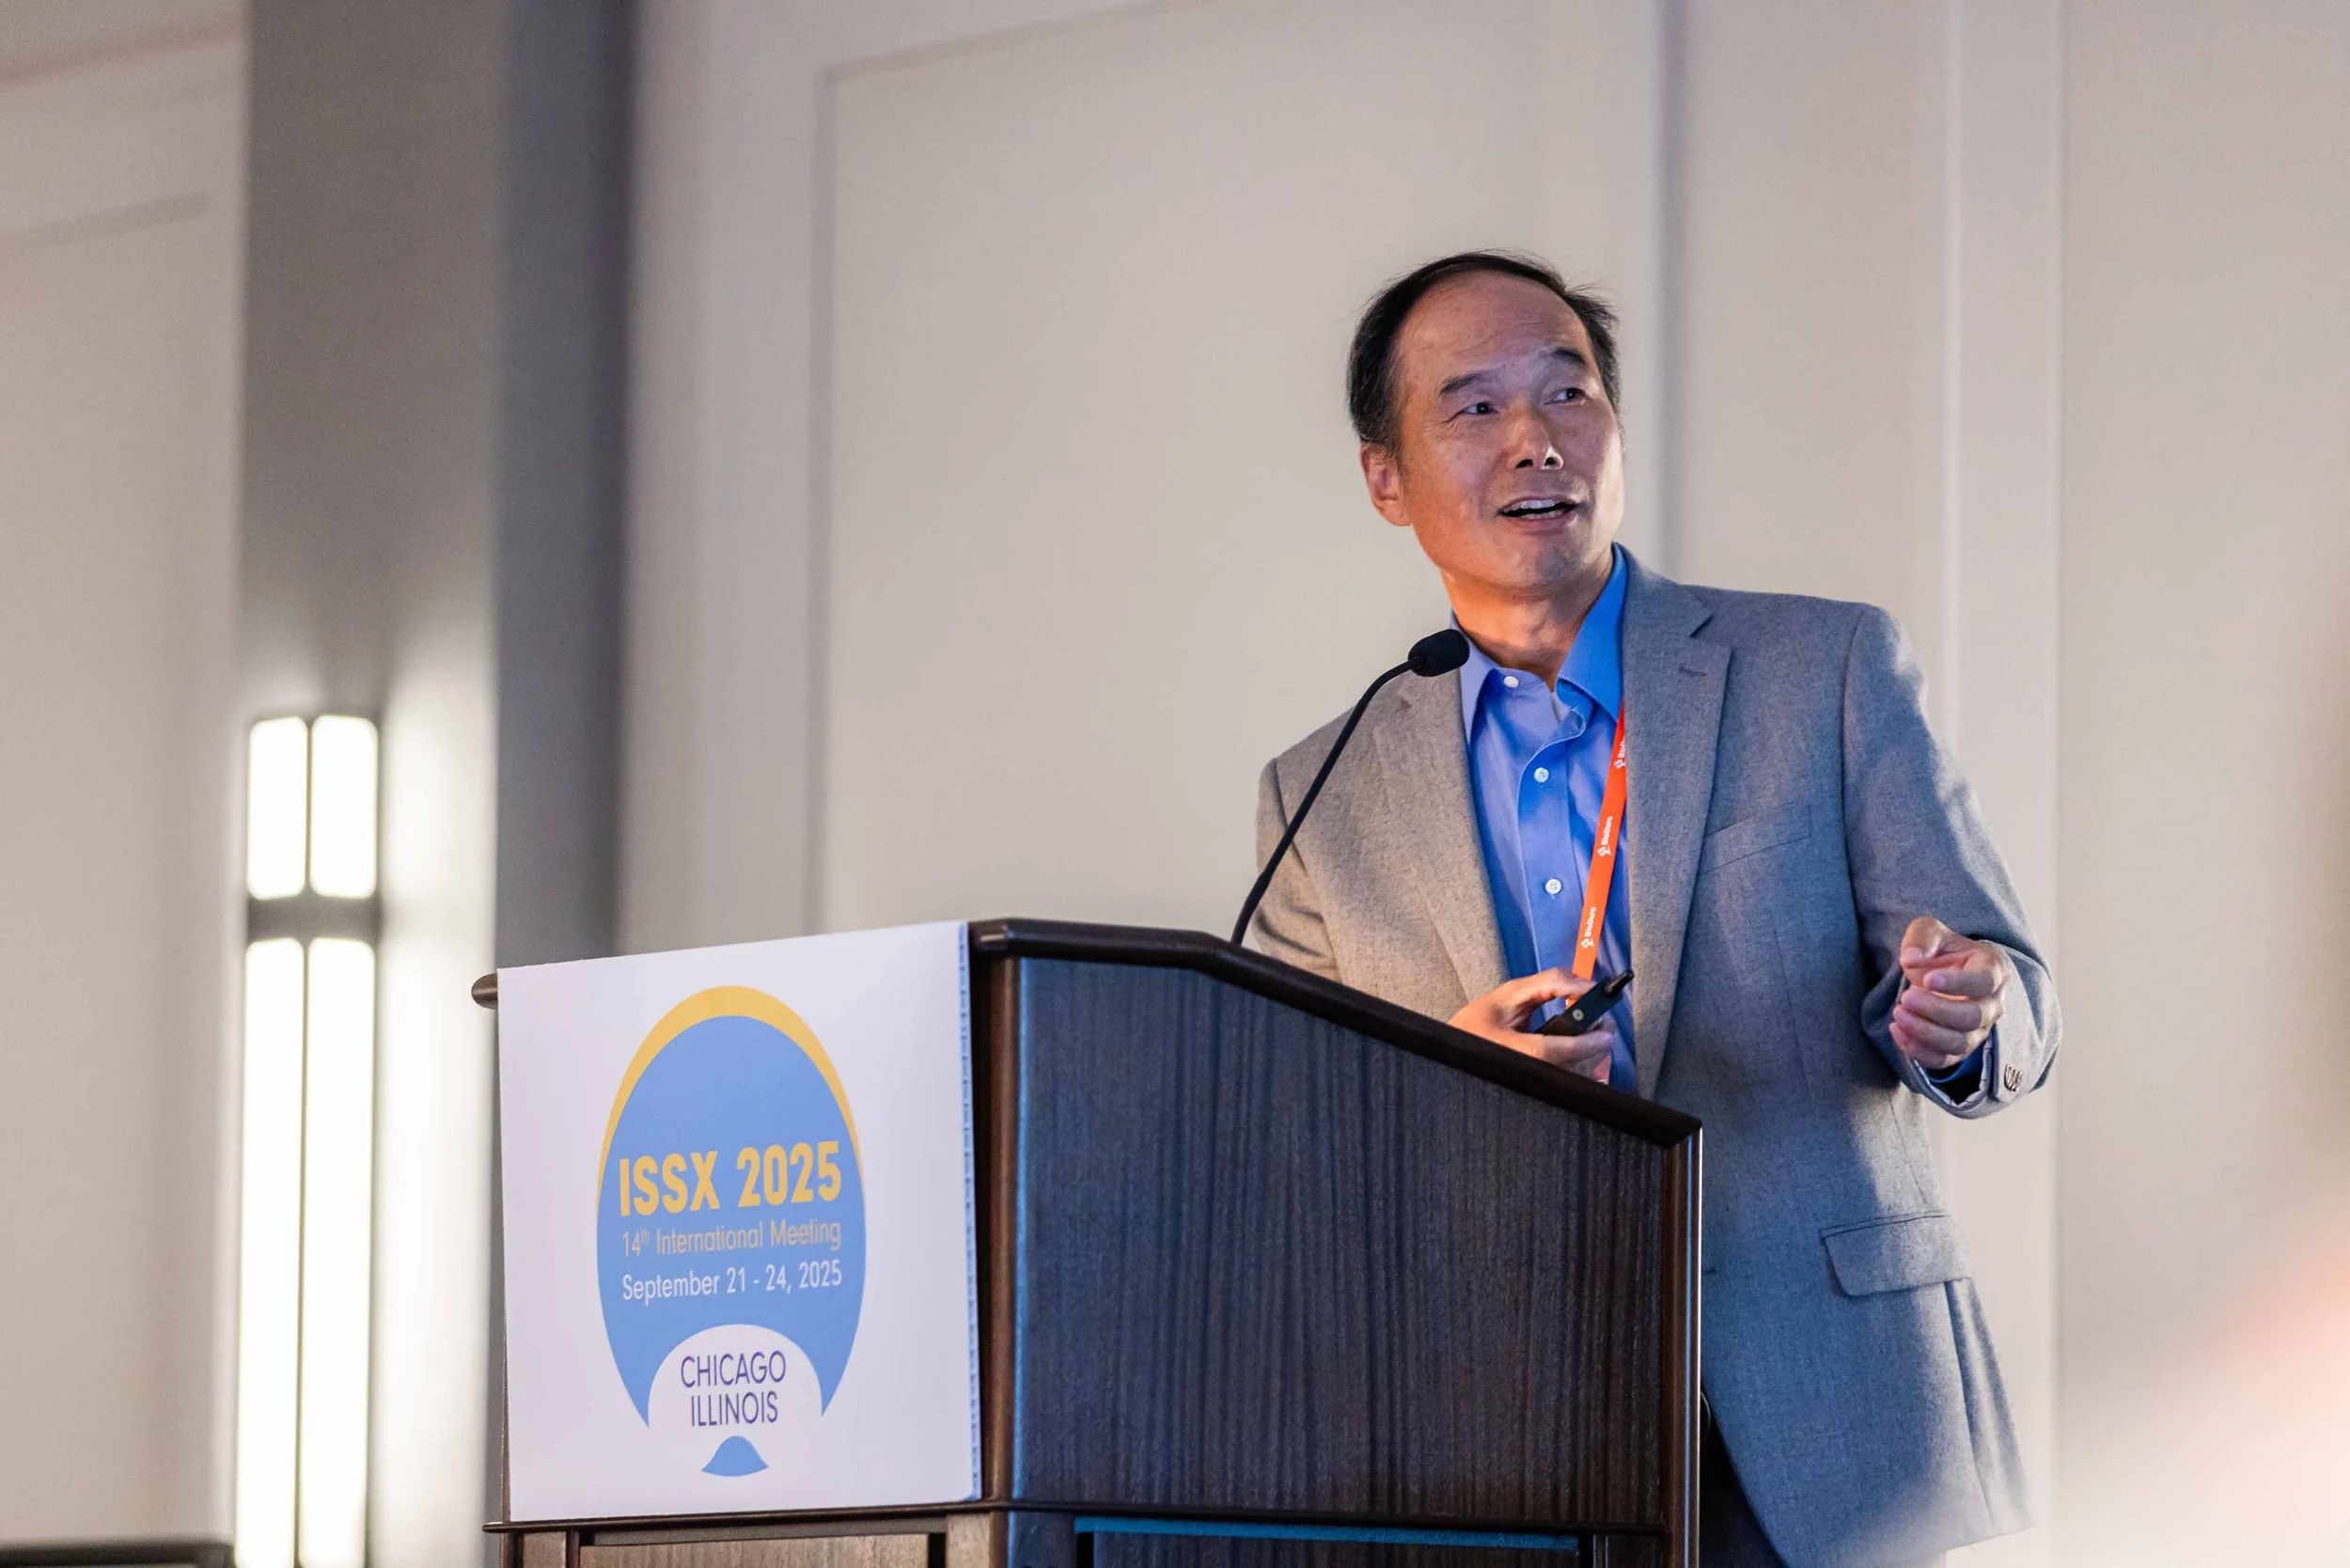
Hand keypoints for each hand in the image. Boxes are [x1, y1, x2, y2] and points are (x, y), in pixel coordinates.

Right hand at [1449, 968, 1619, 1082]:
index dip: (1587, 1042)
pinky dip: (1582, 1077)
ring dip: (1590, 1061)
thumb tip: (1586, 985)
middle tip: (1603, 1027)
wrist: (1452, 1053)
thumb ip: (1549, 983)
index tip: (1606, 1030)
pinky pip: (1568, 1092)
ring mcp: (1531, 1088)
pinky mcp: (1536, 1095)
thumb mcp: (1509, 994)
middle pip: (1572, 1069)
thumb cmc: (1476, 1024)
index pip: (1558, 1051)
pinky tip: (1584, 1063)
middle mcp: (1522, 1073)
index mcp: (1513, 1049)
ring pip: (1573, 1082)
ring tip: (1591, 1040)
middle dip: (1594, 1047)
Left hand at [1891, 916, 2011, 1072]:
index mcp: (1992, 969)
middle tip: (1905, 998)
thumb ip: (1922, 938)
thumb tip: (1910, 960)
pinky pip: (1943, 1060)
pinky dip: (1918, 1051)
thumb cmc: (1941, 950)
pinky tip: (1897, 1031)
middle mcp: (1992, 1003)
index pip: (1984, 981)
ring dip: (1925, 1033)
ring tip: (1897, 1014)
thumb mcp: (1930, 931)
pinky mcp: (1959, 1048)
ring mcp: (1978, 1030)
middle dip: (1936, 1011)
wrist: (1941, 974)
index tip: (1927, 979)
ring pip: (1960, 1043)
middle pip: (1973, 1017)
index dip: (1957, 984)